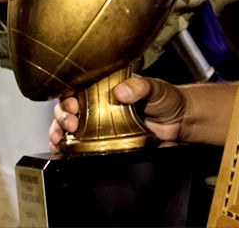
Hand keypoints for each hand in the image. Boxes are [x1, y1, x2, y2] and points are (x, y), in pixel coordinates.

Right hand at [49, 76, 187, 152]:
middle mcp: (95, 106)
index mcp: (104, 88)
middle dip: (61, 116)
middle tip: (71, 123)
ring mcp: (96, 126)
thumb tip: (120, 92)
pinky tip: (61, 151)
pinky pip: (77, 147)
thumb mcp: (156, 88)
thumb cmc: (167, 100)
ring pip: (66, 128)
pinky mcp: (101, 144)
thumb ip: (140, 86)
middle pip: (65, 109)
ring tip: (61, 140)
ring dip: (58, 133)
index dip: (67, 96)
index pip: (75, 88)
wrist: (180, 124)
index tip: (72, 105)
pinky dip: (65, 149)